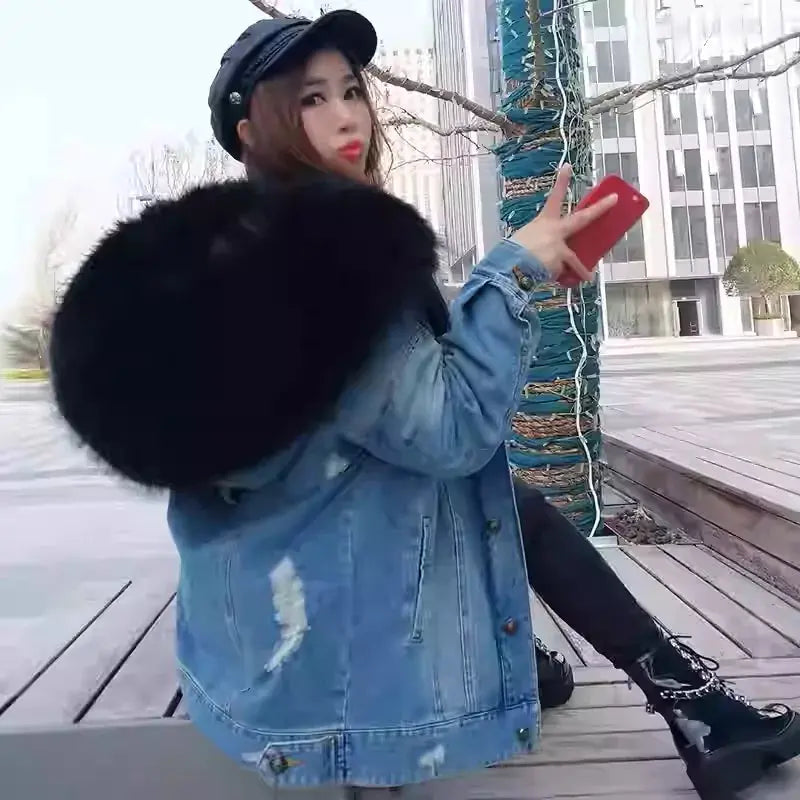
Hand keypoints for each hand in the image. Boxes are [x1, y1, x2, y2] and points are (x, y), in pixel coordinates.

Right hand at [511, 165, 616, 282]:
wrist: (511, 266)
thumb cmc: (510, 253)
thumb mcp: (524, 241)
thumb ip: (538, 242)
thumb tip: (542, 253)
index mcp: (544, 222)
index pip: (554, 198)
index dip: (561, 182)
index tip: (568, 166)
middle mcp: (555, 231)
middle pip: (582, 218)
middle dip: (600, 208)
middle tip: (614, 199)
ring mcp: (560, 246)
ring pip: (573, 260)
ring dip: (581, 270)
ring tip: (588, 277)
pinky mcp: (561, 262)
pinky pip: (563, 273)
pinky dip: (558, 277)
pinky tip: (547, 280)